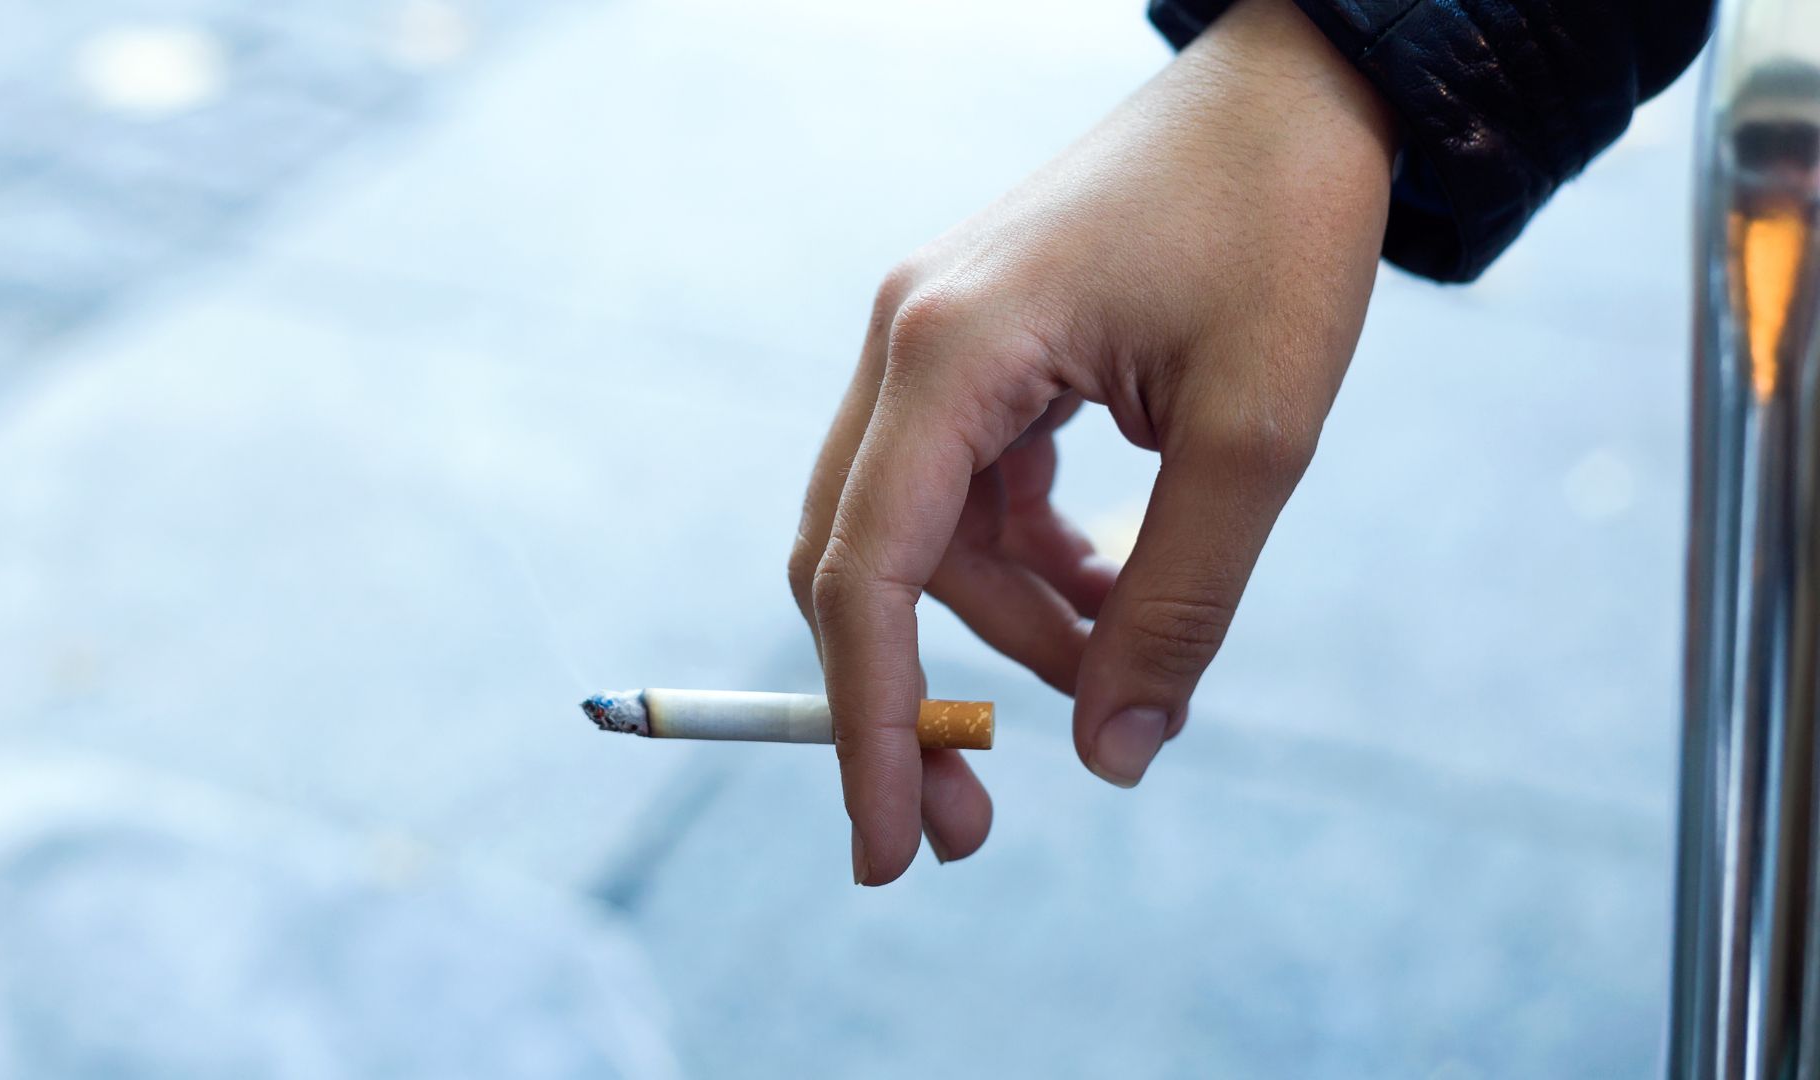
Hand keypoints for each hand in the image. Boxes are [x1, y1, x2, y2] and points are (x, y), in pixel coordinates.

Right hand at [787, 0, 1396, 884]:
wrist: (1299, 85)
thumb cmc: (1281, 226)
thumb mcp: (1257, 435)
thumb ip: (1178, 606)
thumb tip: (1110, 756)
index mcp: (950, 352)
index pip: (869, 573)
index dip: (868, 722)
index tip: (890, 849)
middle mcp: (911, 344)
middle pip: (866, 564)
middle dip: (915, 697)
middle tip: (977, 824)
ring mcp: (937, 341)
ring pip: (926, 538)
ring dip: (1007, 624)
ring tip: (1115, 662)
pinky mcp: (982, 348)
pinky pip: (970, 490)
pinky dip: (1027, 562)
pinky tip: (1107, 586)